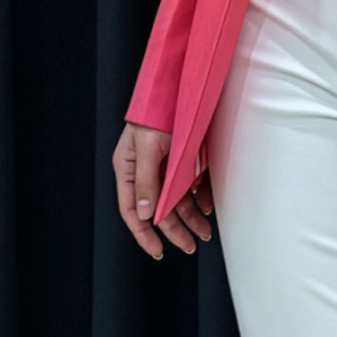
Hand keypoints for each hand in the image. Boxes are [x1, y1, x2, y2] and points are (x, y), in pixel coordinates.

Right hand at [113, 120, 214, 259]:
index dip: (143, 233)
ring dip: (190, 217)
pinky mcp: (184, 160)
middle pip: (158, 209)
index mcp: (129, 169)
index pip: (132, 210)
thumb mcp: (147, 146)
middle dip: (174, 230)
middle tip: (190, 246)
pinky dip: (199, 198)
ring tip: (205, 233)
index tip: (157, 250)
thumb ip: (146, 180)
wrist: (180, 86)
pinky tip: (207, 208)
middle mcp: (146, 172)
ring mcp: (166, 167)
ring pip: (177, 200)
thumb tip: (145, 214)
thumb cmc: (156, 112)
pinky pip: (191, 186)